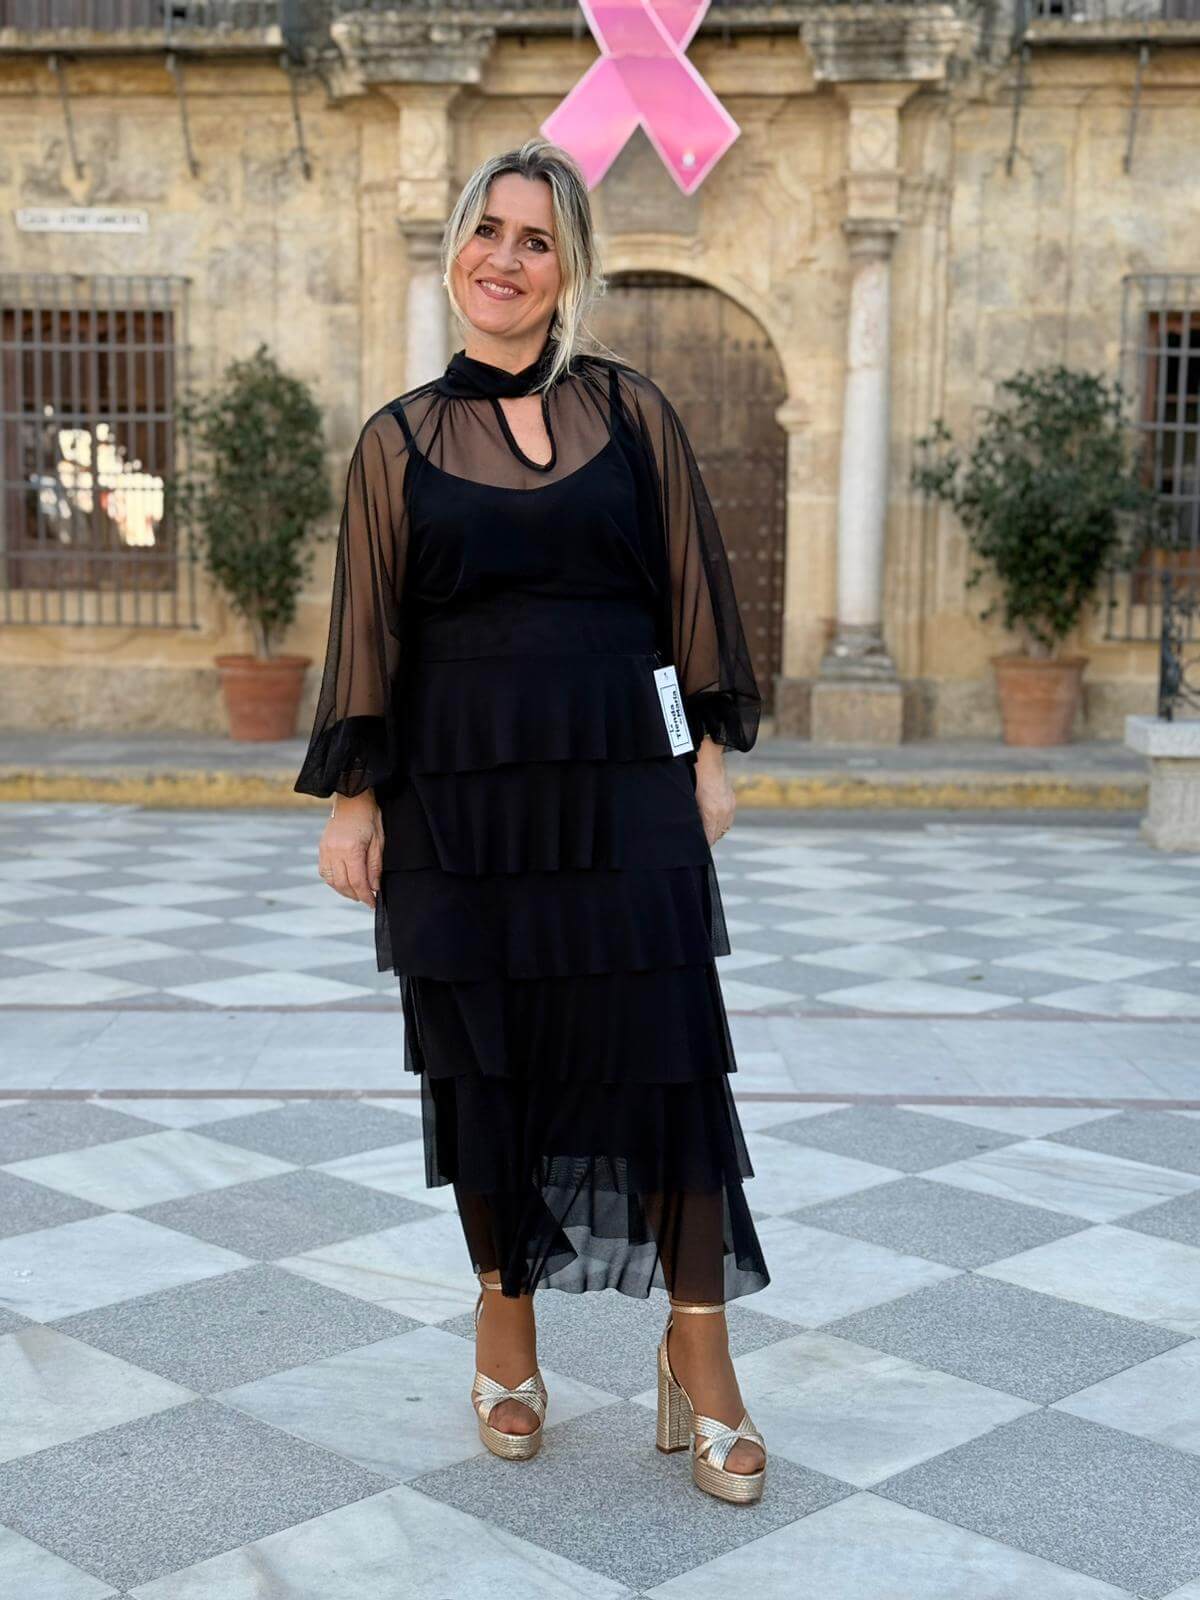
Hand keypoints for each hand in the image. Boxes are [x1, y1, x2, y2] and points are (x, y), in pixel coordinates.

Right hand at [318, 792, 382, 908]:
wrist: (352, 798)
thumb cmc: (369, 817)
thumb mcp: (379, 841)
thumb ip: (375, 866)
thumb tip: (374, 887)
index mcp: (351, 848)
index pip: (357, 881)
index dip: (366, 896)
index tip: (373, 903)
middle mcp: (335, 851)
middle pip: (343, 884)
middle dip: (356, 896)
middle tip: (367, 900)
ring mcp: (325, 849)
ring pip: (331, 881)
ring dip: (344, 891)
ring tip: (356, 893)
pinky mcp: (322, 848)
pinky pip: (324, 872)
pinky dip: (334, 881)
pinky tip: (344, 882)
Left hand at [693, 740, 734, 848]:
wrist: (708, 757)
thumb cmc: (693, 776)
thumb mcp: (689, 798)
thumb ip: (692, 814)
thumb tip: (689, 827)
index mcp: (711, 813)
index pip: (708, 839)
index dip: (702, 845)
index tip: (694, 848)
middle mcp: (723, 812)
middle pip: (716, 836)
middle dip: (707, 839)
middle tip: (697, 841)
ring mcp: (729, 806)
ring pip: (723, 829)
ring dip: (714, 831)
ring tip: (704, 831)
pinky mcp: (731, 801)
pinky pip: (727, 819)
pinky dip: (720, 823)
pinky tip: (712, 820)